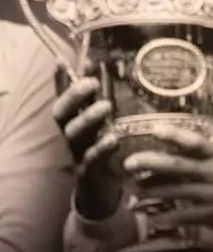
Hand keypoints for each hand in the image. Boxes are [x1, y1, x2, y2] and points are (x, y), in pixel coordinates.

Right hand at [52, 62, 120, 219]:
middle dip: (73, 96)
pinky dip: (101, 148)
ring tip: (106, 106)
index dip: (61, 80)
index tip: (62, 59)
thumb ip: (96, 103)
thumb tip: (99, 72)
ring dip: (88, 118)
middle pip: (62, 113)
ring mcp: (77, 152)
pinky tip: (112, 139)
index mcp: (72, 121)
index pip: (63, 97)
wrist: (100, 192)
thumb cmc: (100, 151)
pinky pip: (91, 159)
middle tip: (91, 82)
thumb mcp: (98, 126)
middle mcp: (70, 135)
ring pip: (74, 133)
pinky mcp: (88, 172)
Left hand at [123, 126, 212, 246]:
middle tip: (129, 163)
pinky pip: (187, 216)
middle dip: (152, 164)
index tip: (154, 129)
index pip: (196, 144)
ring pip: (178, 192)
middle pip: (179, 166)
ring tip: (133, 193)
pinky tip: (154, 220)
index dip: (175, 136)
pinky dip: (170, 218)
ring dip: (153, 192)